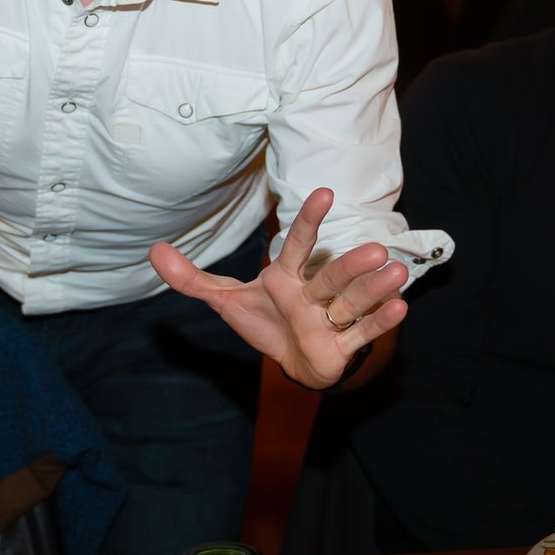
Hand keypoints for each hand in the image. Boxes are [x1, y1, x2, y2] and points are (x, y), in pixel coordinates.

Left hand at [150, 189, 408, 389]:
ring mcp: (330, 319)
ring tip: (395, 272)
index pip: (297, 245)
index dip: (309, 221)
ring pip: (353, 301)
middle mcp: (312, 293)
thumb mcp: (224, 301)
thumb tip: (154, 251)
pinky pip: (362, 332)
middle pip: (332, 276)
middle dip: (352, 265)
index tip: (325, 193)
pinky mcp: (341, 347)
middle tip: (375, 248)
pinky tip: (400, 306)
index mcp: (285, 277)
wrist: (291, 361)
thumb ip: (191, 278)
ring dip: (374, 289)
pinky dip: (380, 323)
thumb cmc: (264, 321)